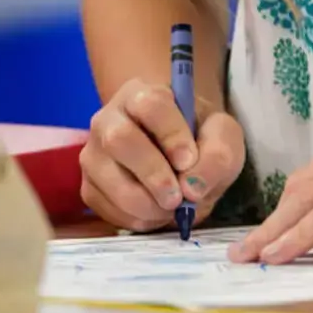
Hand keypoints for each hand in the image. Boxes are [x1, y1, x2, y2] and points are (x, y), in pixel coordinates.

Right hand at [80, 78, 244, 230]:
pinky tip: (156, 213)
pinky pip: (105, 206)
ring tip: (171, 208)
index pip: (150, 104)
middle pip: (118, 139)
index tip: (189, 160)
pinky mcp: (89, 186)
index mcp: (143, 95)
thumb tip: (191, 188)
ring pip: (107, 178)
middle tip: (178, 197)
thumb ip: (218, 155)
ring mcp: (93, 153)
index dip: (171, 134)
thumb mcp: (223, 137)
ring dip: (144, 203)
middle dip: (152, 174)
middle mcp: (108, 119)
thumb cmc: (200, 138)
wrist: (179, 157)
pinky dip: (135, 218)